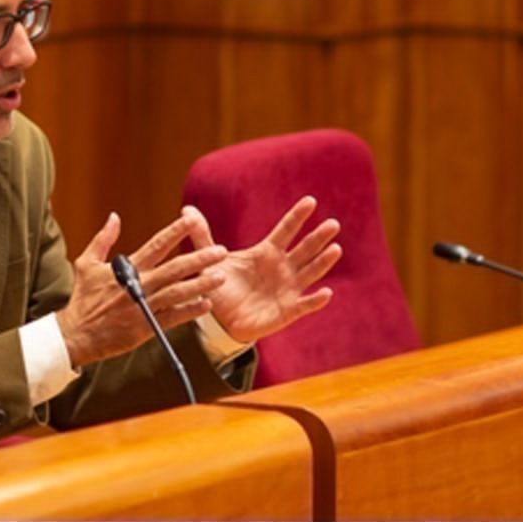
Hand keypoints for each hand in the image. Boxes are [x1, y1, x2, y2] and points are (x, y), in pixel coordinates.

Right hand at [56, 210, 227, 367]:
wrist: (76, 335)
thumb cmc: (82, 299)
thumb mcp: (87, 263)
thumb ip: (103, 239)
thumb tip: (114, 217)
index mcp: (127, 269)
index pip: (156, 245)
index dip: (176, 231)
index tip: (193, 220)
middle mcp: (139, 286)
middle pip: (174, 269)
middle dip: (199, 258)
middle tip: (221, 251)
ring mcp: (144, 307)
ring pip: (178, 293)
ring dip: (200, 285)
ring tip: (220, 277)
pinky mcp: (146, 328)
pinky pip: (172, 318)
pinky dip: (190, 312)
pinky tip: (206, 305)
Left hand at [185, 196, 341, 342]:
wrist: (220, 320)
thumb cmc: (221, 287)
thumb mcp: (210, 260)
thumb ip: (201, 236)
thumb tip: (186, 210)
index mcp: (266, 252)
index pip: (285, 230)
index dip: (297, 216)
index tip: (310, 201)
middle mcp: (282, 268)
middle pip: (304, 249)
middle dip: (318, 237)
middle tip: (333, 224)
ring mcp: (287, 288)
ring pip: (310, 272)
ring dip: (323, 262)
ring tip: (335, 249)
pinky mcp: (287, 310)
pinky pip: (304, 304)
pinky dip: (315, 300)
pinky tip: (325, 293)